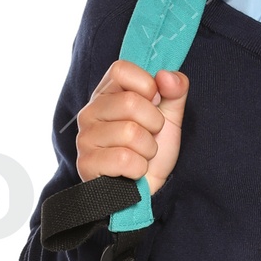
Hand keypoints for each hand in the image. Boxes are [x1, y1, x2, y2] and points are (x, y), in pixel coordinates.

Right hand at [76, 60, 189, 194]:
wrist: (148, 191)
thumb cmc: (152, 151)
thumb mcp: (170, 117)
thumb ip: (175, 91)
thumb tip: (167, 76)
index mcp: (107, 94)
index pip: (121, 69)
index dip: (146, 85)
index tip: (155, 102)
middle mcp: (90, 112)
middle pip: (130, 102)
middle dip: (154, 124)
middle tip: (149, 136)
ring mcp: (85, 138)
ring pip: (131, 132)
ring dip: (148, 149)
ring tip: (141, 155)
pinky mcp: (86, 164)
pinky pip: (125, 159)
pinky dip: (139, 168)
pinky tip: (132, 172)